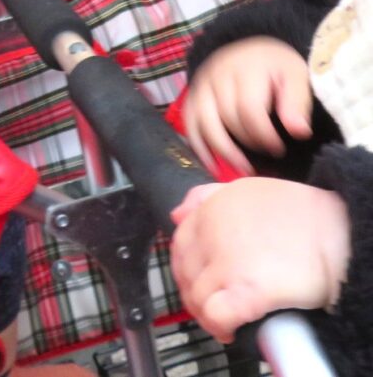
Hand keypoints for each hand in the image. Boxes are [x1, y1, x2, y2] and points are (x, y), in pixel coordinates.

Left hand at [171, 179, 349, 342]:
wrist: (343, 231)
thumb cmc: (305, 215)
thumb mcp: (250, 190)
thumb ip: (208, 198)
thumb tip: (178, 214)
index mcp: (212, 208)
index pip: (179, 243)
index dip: (187, 267)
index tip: (199, 280)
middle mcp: (213, 232)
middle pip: (184, 272)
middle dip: (194, 292)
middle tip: (211, 304)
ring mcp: (228, 262)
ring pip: (196, 297)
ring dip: (206, 313)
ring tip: (223, 320)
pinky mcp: (248, 291)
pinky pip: (216, 315)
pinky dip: (219, 326)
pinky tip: (231, 329)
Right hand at [183, 37, 311, 173]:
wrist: (250, 50)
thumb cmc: (275, 66)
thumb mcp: (295, 75)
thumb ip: (297, 102)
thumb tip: (299, 132)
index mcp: (245, 68)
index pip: (248, 108)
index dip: (263, 134)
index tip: (279, 149)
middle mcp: (217, 75)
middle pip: (226, 117)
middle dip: (247, 142)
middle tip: (267, 155)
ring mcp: (200, 86)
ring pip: (204, 123)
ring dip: (222, 151)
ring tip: (242, 169)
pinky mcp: (191, 97)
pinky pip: (189, 124)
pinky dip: (198, 147)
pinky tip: (213, 165)